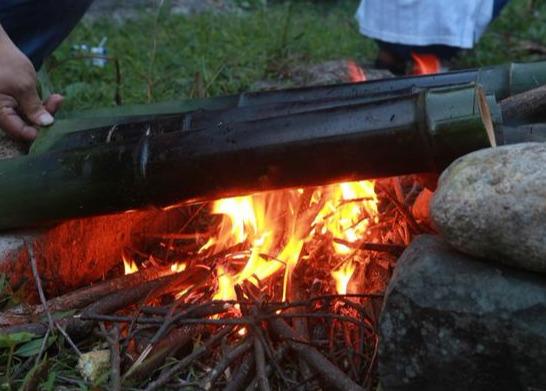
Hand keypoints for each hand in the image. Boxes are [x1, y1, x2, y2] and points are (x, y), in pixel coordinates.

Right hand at [0, 26, 62, 140]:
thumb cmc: (5, 63)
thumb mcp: (23, 86)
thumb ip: (34, 107)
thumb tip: (46, 124)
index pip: (19, 132)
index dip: (37, 131)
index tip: (51, 122)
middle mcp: (1, 115)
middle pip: (26, 126)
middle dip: (44, 117)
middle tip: (57, 101)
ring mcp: (6, 109)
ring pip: (29, 119)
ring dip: (44, 111)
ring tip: (57, 98)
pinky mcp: (12, 104)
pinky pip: (27, 111)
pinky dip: (40, 106)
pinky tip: (53, 98)